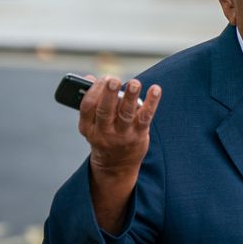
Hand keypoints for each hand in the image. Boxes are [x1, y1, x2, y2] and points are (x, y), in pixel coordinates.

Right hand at [78, 75, 161, 232]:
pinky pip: (145, 117)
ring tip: (134, 83)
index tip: (102, 78)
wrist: (116, 166)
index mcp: (88, 127)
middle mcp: (103, 131)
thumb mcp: (92, 123)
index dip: (94, 91)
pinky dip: (151, 103)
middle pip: (105, 111)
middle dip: (108, 94)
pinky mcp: (139, 135)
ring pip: (125, 114)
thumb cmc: (104, 136)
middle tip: (112, 79)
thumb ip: (93, 101)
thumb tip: (90, 78)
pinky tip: (155, 90)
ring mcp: (122, 134)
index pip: (87, 108)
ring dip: (130, 97)